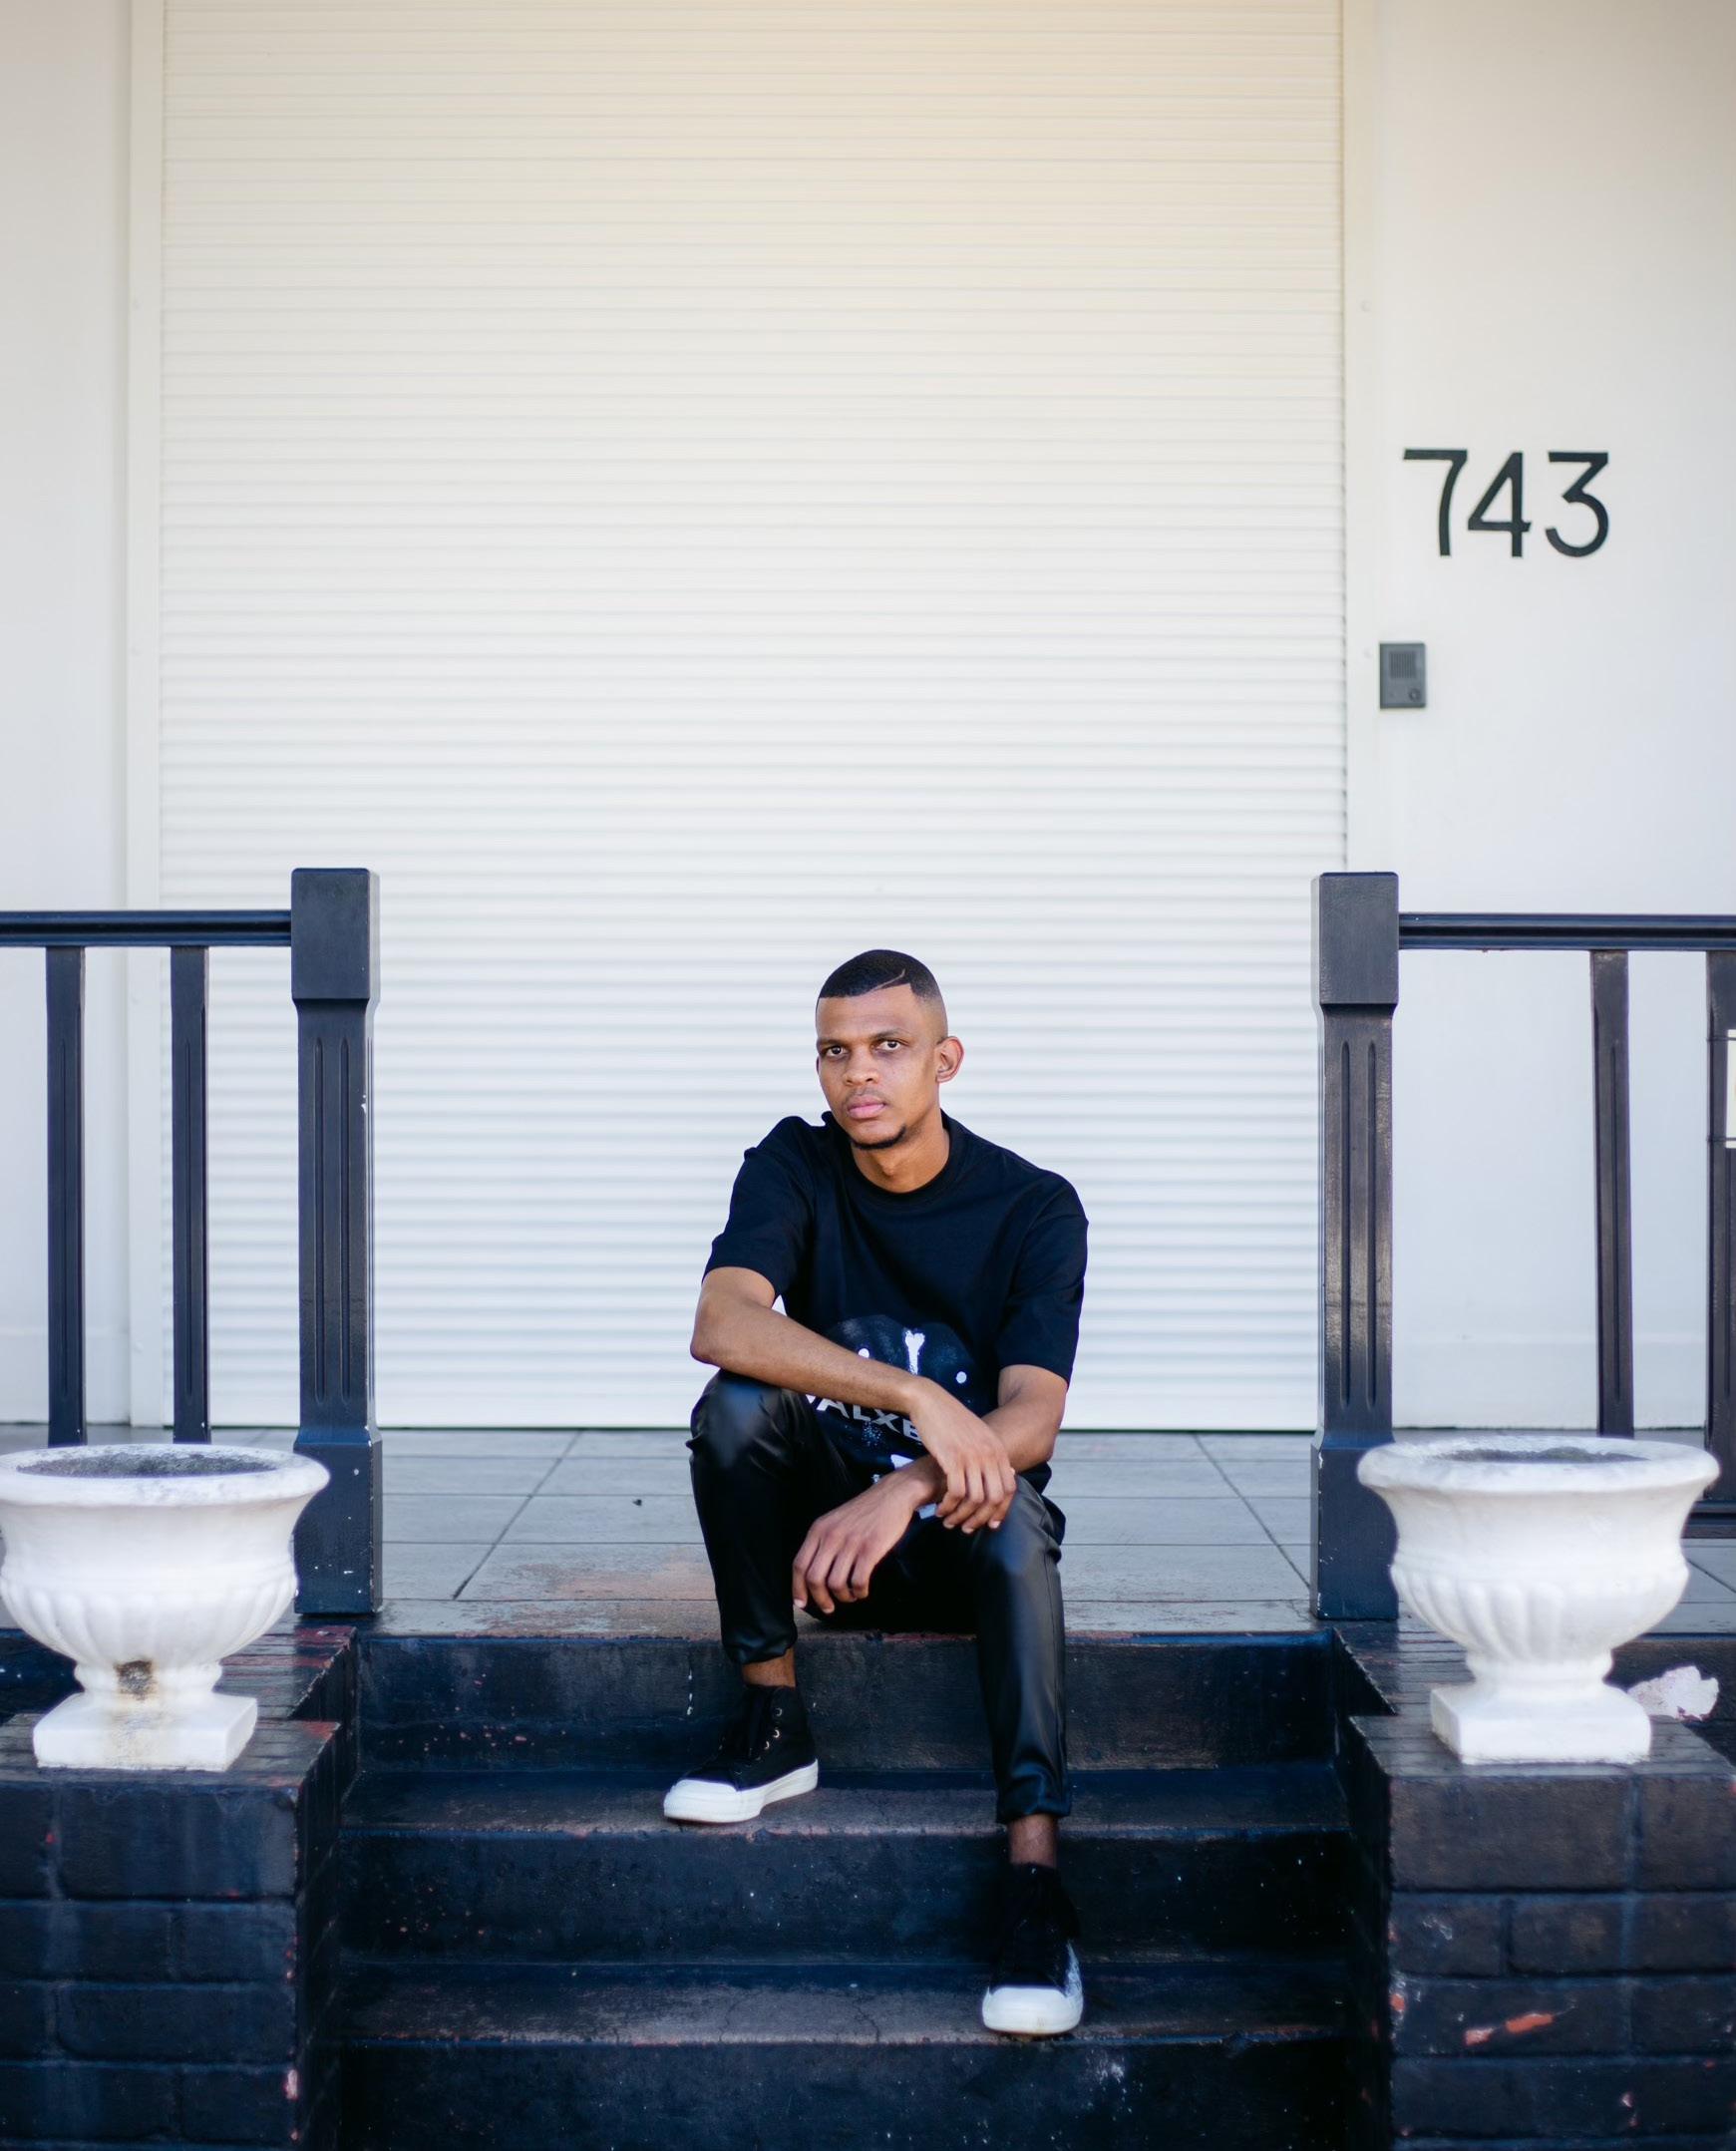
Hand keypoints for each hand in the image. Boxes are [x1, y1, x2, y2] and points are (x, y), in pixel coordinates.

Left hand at [792, 1476, 918, 1614]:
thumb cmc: (864, 1512)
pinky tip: (863, 1590)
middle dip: (820, 1599)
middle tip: (829, 1607)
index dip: (797, 1588)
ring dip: (843, 1597)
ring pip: (836, 1583)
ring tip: (851, 1595)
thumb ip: (822, 1542)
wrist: (892, 1495)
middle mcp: (831, 1536)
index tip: (802, 1603)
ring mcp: (851, 1542)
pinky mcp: (870, 1549)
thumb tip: (812, 1576)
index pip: (799, 1565)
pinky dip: (860, 1592)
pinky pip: (858, 1581)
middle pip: (814, 1578)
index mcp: (819, 1529)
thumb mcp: (834, 1521)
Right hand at [902, 1381, 1017, 1533]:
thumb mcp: (979, 1435)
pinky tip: (939, 1510)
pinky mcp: (952, 1458)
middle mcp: (989, 1454)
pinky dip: (948, 1506)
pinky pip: (956, 1492)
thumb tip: (1006, 1474)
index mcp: (998, 1450)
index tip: (991, 1525)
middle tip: (967, 1528)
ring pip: (975, 1499)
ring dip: (961, 1515)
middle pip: (995, 1498)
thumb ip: (992, 1455)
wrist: (930, 1402)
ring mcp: (972, 1456)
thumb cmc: (951, 1420)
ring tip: (949, 1521)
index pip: (1010, 1489)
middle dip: (981, 1518)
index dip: (1002, 1510)